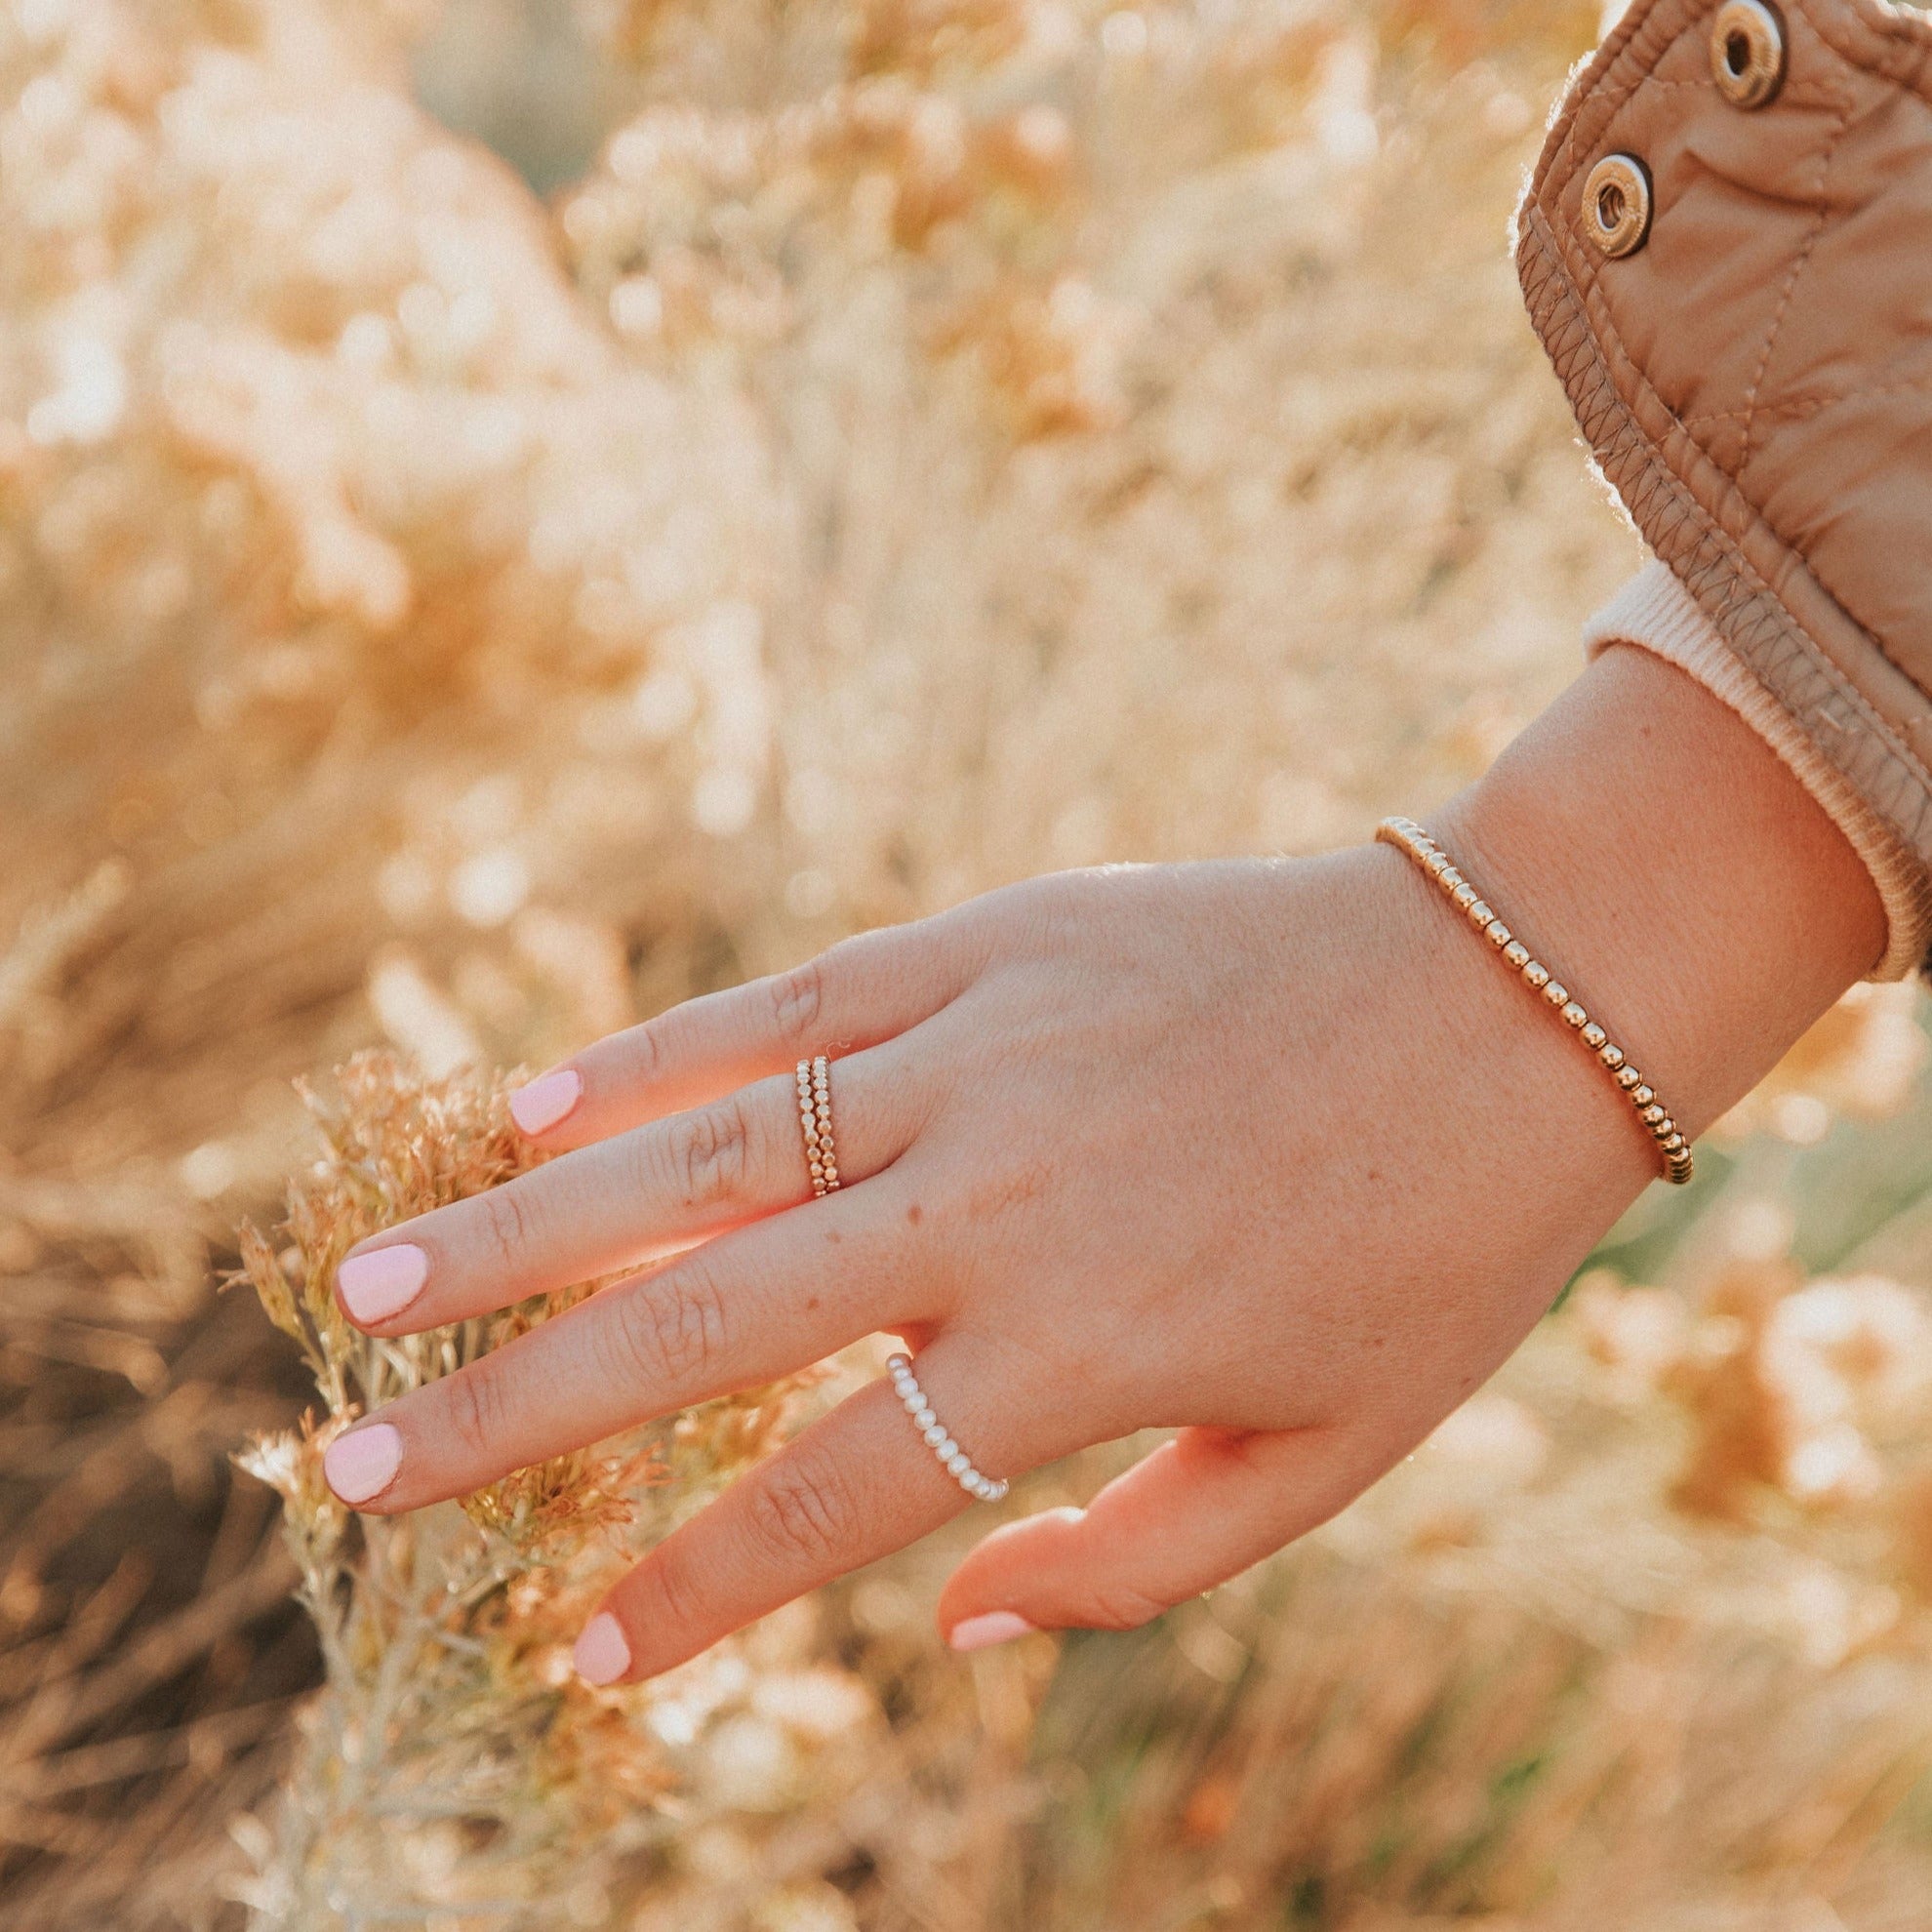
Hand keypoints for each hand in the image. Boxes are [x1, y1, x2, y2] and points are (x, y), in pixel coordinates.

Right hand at [321, 647, 1882, 1681]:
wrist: (1506, 994)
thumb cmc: (1424, 1245)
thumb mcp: (1327, 1453)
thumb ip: (1137, 1563)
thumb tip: (960, 1624)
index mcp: (1080, 1347)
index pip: (830, 1500)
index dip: (691, 1592)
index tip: (570, 1653)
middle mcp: (995, 1203)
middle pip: (704, 1324)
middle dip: (513, 1409)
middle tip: (352, 1462)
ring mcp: (976, 1054)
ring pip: (701, 1152)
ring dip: (523, 1224)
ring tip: (376, 1278)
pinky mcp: (983, 945)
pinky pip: (783, 1008)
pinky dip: (649, 1059)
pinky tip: (530, 1105)